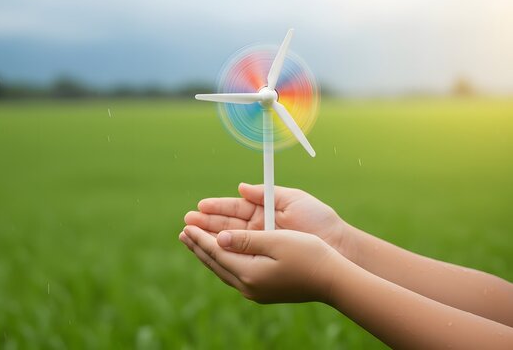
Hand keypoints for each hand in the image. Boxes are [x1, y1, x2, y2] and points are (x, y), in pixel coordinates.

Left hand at [179, 225, 341, 303]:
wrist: (333, 280)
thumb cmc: (309, 254)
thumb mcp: (276, 241)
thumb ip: (246, 240)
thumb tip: (220, 239)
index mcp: (249, 272)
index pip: (216, 252)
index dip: (200, 237)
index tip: (186, 225)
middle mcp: (249, 286)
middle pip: (216, 263)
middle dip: (199, 246)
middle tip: (183, 232)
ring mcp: (256, 292)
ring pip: (223, 270)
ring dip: (209, 255)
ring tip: (196, 244)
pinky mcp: (264, 292)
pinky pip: (234, 275)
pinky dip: (223, 262)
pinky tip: (221, 257)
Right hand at [184, 183, 351, 254]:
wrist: (339, 246)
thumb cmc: (320, 221)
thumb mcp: (293, 200)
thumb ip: (266, 194)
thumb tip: (242, 188)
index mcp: (265, 212)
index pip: (235, 209)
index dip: (216, 208)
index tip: (200, 206)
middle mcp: (260, 231)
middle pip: (227, 226)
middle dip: (206, 224)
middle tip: (187, 221)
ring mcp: (262, 247)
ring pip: (229, 243)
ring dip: (209, 239)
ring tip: (189, 234)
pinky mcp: (265, 264)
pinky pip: (239, 259)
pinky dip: (223, 254)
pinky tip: (208, 250)